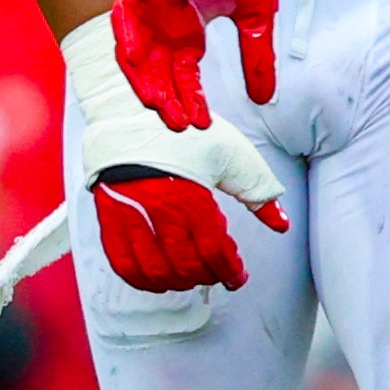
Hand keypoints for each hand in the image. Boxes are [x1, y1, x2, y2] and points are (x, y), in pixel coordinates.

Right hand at [67, 16, 287, 290]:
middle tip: (216, 275)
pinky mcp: (107, 213)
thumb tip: (281, 223)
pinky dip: (139, 278)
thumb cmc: (187, 128)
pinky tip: (156, 279)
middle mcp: (156, 208)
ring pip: (151, 269)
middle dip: (204, 277)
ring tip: (190, 279)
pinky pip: (120, 260)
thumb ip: (259, 190)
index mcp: (191, 195)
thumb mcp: (233, 153)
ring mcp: (128, 212)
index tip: (237, 277)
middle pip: (183, 265)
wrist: (131, 107)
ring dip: (175, 283)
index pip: (212, 250)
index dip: (228, 270)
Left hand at [114, 0, 314, 129]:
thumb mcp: (257, 16)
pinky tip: (135, 58)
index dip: (191, 102)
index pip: (186, 78)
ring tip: (151, 102)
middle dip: (165, 99)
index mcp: (192, 33)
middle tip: (171, 127)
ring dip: (144, 75)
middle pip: (159, 71)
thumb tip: (263, 100)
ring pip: (140, 49)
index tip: (199, 128)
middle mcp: (168, 24)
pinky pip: (128, 15)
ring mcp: (153, 4)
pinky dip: (130, 37)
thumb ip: (257, 56)